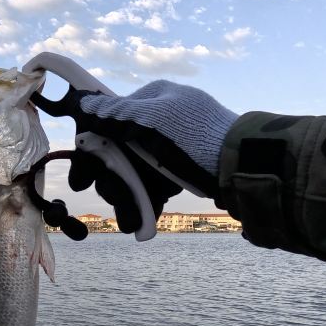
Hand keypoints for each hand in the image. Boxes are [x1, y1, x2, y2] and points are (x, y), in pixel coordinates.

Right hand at [31, 80, 238, 232]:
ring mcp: (168, 148)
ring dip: (127, 198)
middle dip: (112, 182)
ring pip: (134, 175)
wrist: (245, 167)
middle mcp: (156, 123)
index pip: (107, 124)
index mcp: (150, 100)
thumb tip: (82, 103)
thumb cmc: (198, 137)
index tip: (80, 181)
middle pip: (117, 154)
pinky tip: (140, 224)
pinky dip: (145, 204)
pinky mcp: (180, 172)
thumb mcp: (154, 120)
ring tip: (128, 221)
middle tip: (111, 200)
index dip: (90, 154)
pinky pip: (153, 187)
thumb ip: (116, 114)